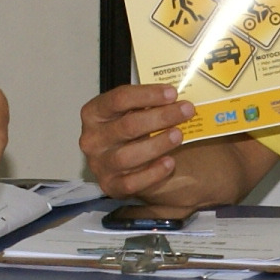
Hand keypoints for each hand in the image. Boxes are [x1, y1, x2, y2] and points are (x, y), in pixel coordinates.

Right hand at [78, 84, 198, 198]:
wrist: (125, 164)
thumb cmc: (130, 132)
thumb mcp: (132, 112)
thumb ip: (148, 105)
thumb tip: (176, 99)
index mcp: (94, 113)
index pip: (119, 99)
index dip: (147, 95)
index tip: (172, 93)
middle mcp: (93, 139)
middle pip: (127, 126)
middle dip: (161, 117)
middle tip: (186, 111)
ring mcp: (100, 164)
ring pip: (128, 156)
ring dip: (157, 144)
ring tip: (178, 135)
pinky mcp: (111, 186)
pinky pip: (132, 182)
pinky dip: (153, 173)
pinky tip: (170, 163)